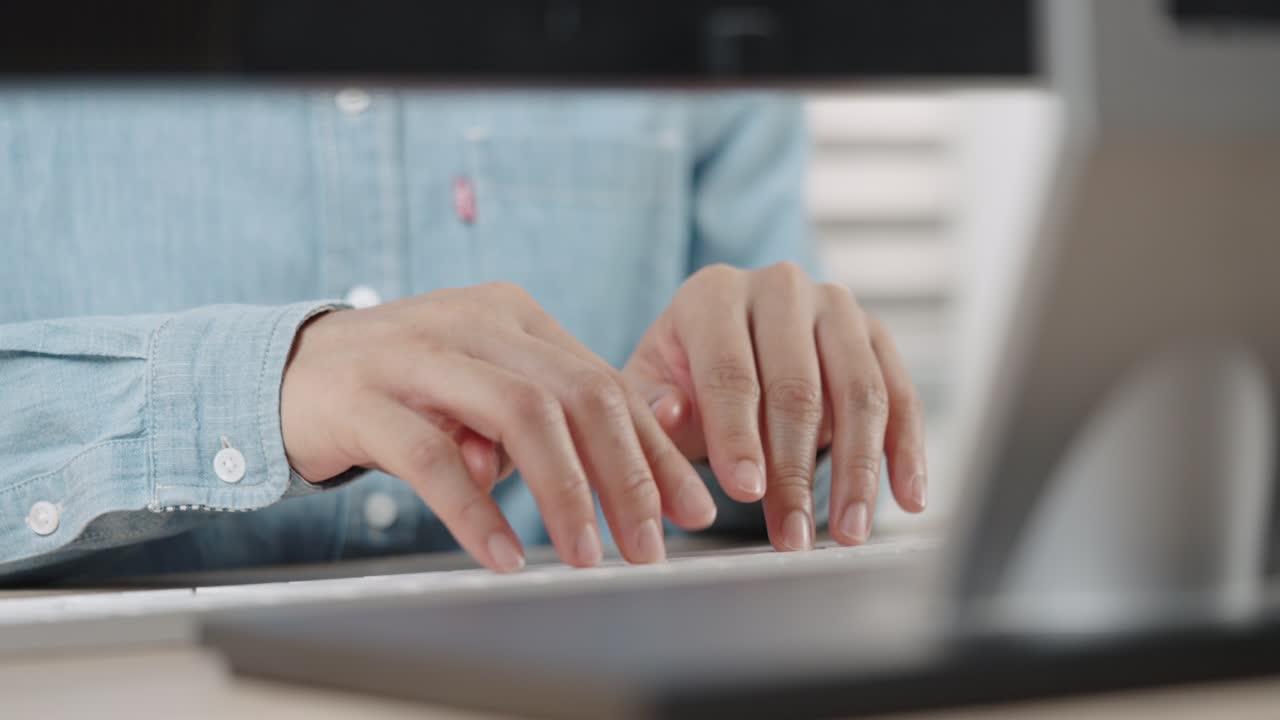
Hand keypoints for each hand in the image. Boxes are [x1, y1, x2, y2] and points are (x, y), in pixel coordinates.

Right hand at [281, 283, 717, 571]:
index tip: (692, 509)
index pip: (605, 383)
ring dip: (564, 493)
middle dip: (625, 476)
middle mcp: (476, 322)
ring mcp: (418, 354)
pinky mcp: (365, 397)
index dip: (656, 451)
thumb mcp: (489, 393)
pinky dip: (477, 511)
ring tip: (586, 555)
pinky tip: (505, 554)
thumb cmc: (408, 391)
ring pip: (519, 414)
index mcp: (516, 316)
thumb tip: (641, 467)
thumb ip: (554, 417)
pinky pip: (434, 457)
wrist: (289, 373)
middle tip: (648, 545)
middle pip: (577, 395)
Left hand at [622, 262, 926, 550]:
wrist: (733, 344)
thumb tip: (674, 415)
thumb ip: (655, 405)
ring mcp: (835, 306)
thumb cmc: (686, 372)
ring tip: (848, 531)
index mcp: (714, 294)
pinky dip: (907, 451)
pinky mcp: (876, 334)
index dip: (738, 435)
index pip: (729, 370)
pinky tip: (909, 497)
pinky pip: (901, 395)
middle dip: (794, 470)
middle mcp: (780, 288)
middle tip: (792, 534)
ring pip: (860, 392)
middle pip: (797, 387)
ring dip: (858, 471)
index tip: (746, 493)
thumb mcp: (653, 384)